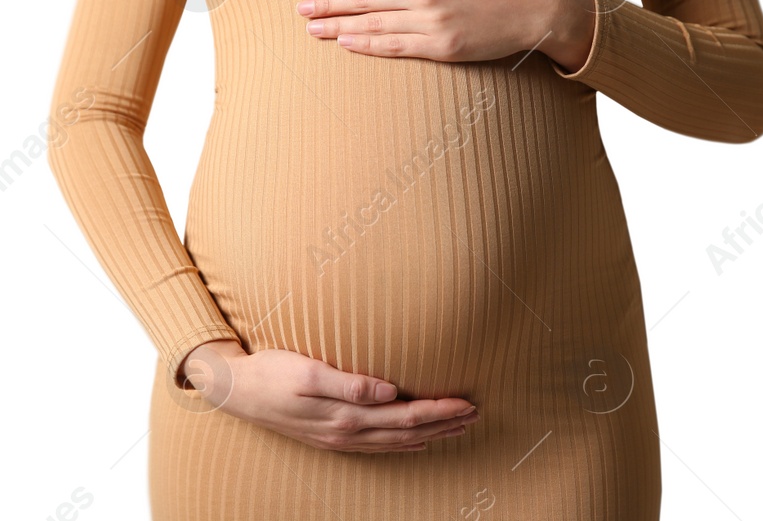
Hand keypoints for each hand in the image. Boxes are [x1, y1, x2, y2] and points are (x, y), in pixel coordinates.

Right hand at [180, 339, 480, 452]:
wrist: (232, 389)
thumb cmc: (270, 371)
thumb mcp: (307, 372)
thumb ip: (350, 383)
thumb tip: (389, 391)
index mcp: (345, 416)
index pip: (406, 416)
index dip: (439, 411)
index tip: (468, 402)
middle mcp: (345, 432)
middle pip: (407, 431)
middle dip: (443, 423)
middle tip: (475, 414)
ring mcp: (338, 438)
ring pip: (395, 441)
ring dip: (429, 434)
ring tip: (457, 427)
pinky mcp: (329, 436)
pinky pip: (377, 446)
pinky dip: (403, 444)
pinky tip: (416, 441)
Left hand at [297, 0, 595, 66]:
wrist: (530, 5)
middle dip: (327, 4)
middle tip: (300, 9)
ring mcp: (431, 21)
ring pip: (373, 24)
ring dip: (338, 26)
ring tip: (313, 28)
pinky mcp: (442, 46)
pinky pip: (396, 46)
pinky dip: (368, 45)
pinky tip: (346, 43)